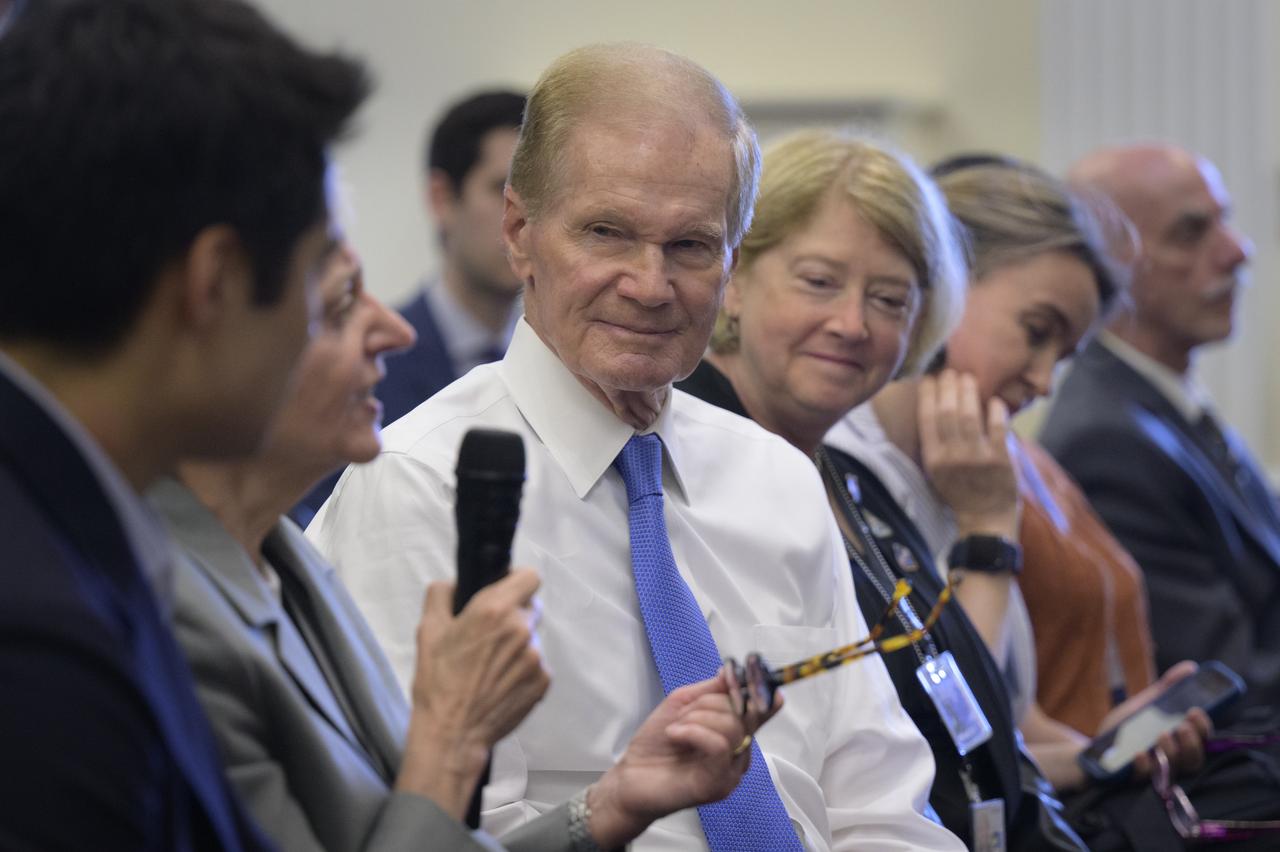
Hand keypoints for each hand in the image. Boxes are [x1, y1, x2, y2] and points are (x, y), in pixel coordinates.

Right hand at [395, 568, 549, 817]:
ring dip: (517, 645)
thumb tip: (455, 584)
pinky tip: (501, 683)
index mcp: (495, 610)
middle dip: (513, 614)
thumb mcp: (428, 629)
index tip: (503, 591)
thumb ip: (441, 594)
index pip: (530, 576)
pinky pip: (537, 664)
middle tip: (490, 635)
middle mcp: (522, 629)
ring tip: (491, 666)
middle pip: (530, 607)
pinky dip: (523, 670)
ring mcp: (536, 657)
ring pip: (532, 638)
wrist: (452, 732)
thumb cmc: (438, 681)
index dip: (516, 580)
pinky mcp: (543, 681)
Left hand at [585, 666, 782, 847]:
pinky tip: (676, 735)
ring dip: (696, 718)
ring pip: (732, 727)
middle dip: (709, 703)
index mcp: (734, 733)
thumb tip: (733, 673)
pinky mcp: (718, 786)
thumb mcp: (682, 704)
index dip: (760, 690)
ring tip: (676, 729)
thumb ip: (711, 690)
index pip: (762, 709)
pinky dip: (693, 731)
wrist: (631, 776)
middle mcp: (739, 754)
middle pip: (745, 714)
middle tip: (683, 714)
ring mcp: (731, 772)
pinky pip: (719, 746)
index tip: (748, 673)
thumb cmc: (656, 743)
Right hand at [918, 370, 1018, 538]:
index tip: (929, 378)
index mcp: (933, 459)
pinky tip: (994, 400)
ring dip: (969, 392)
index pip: (926, 418)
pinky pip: (998, 428)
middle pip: (947, 412)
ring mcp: (977, 457)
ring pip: (970, 416)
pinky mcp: (1000, 460)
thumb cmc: (959, 493)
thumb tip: (937, 406)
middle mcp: (952, 456)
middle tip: (950, 371)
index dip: (927, 394)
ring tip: (968, 377)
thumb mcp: (936, 471)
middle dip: (948, 386)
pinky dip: (996, 411)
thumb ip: (936, 443)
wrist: (984, 520)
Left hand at [1098, 661, 1212, 780]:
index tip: (1195, 711)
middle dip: (1192, 742)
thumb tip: (1190, 667)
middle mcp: (1173, 760)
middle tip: (1181, 726)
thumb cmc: (1128, 728)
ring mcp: (1155, 772)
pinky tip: (1139, 752)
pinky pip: (1145, 777)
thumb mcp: (1147, 705)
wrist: (1096, 746)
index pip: (1204, 740)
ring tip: (1161, 734)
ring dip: (1171, 751)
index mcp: (1179, 742)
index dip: (1204, 728)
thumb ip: (1168, 688)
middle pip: (1194, 760)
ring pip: (1174, 769)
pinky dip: (1144, 765)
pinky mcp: (1134, 779)